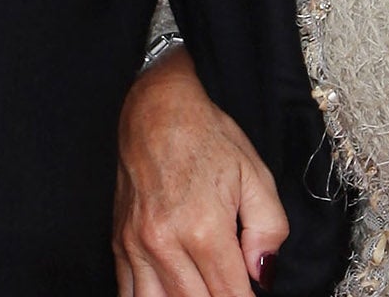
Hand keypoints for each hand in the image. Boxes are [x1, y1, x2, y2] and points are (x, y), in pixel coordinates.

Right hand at [114, 48, 287, 296]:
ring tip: (204, 293)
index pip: (230, 295)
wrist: (156, 109)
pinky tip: (170, 296)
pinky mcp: (119, 244)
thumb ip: (268, 230)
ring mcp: (136, 246)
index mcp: (204, 227)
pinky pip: (128, 294)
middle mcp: (165, 242)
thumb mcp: (255, 175)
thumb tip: (263, 276)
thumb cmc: (207, 137)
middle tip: (233, 293)